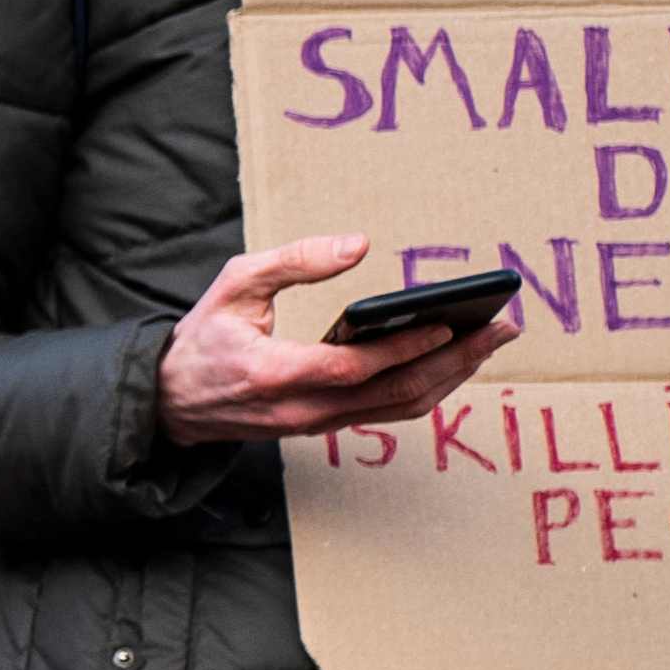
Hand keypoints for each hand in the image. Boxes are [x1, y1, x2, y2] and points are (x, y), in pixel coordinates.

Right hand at [156, 235, 512, 445]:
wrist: (170, 404)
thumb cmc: (203, 340)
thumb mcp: (233, 285)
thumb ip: (293, 260)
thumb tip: (358, 244)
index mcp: (274, 373)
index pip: (352, 368)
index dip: (402, 349)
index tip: (447, 326)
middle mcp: (301, 409)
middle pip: (393, 394)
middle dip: (455, 362)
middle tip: (500, 328)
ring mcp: (316, 423)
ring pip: (398, 410)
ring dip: (451, 378)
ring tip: (491, 343)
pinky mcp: (325, 425)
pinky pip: (387, 412)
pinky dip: (427, 388)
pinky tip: (454, 363)